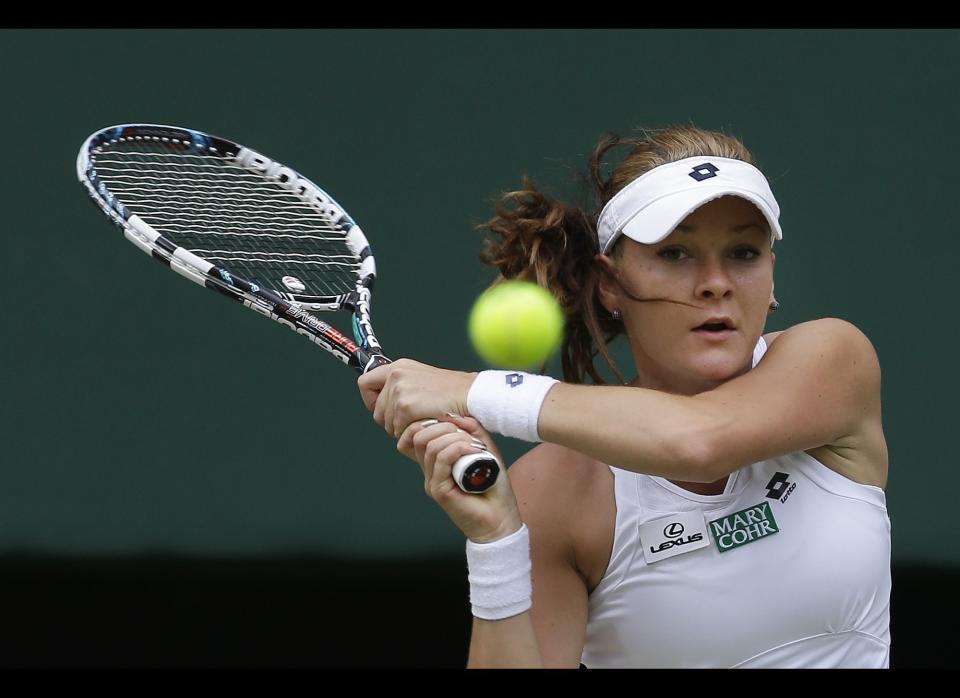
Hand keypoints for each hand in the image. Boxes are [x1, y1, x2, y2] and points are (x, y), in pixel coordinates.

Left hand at [357, 358, 476, 438]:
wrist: (471, 395)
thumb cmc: (452, 393)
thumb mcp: (423, 380)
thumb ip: (403, 386)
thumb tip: (384, 404)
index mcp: (398, 367)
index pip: (365, 383)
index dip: (372, 400)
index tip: (383, 408)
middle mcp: (395, 375)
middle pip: (376, 410)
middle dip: (390, 421)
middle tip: (411, 422)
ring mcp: (399, 390)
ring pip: (385, 423)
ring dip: (401, 429)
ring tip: (422, 421)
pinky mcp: (405, 406)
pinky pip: (397, 430)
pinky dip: (410, 432)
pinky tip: (425, 425)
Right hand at [398, 414, 521, 542]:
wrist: (501, 519)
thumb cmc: (494, 488)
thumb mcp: (485, 450)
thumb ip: (472, 431)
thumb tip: (455, 415)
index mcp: (436, 461)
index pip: (414, 434)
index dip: (431, 421)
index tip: (456, 423)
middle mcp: (429, 471)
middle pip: (418, 436)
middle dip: (443, 426)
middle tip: (467, 434)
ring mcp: (432, 481)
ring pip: (430, 446)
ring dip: (454, 437)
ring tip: (474, 445)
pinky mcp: (439, 491)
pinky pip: (440, 460)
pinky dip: (457, 449)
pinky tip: (472, 450)